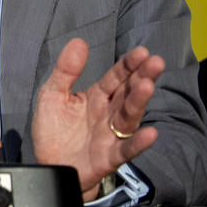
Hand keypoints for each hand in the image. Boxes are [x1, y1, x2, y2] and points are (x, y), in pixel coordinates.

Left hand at [32, 38, 161, 199]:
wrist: (50, 165)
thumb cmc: (54, 130)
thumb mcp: (52, 94)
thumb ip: (65, 71)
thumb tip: (79, 42)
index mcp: (96, 97)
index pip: (116, 78)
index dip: (128, 65)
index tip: (142, 52)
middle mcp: (108, 114)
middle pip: (128, 93)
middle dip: (142, 77)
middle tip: (156, 62)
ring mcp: (111, 135)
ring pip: (128, 116)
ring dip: (139, 102)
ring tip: (147, 86)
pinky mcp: (108, 157)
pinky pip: (126, 149)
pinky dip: (138, 143)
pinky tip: (150, 133)